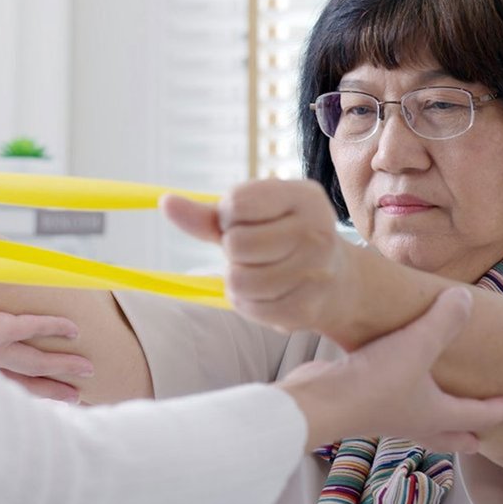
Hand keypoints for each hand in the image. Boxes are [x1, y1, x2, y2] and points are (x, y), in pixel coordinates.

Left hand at [161, 179, 355, 333]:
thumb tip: (165, 203)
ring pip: (239, 280)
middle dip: (234, 251)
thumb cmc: (283, 240)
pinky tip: (265, 294)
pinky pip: (249, 308)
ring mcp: (315, 271)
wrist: (337, 281)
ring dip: (237, 280)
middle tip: (255, 252)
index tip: (247, 222)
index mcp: (303, 196)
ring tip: (258, 273)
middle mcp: (315, 230)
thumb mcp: (252, 219)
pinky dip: (246, 303)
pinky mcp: (307, 307)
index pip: (236, 203)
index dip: (229, 217)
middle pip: (235, 245)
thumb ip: (208, 214)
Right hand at [276, 287, 502, 452]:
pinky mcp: (362, 406)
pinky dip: (400, 402)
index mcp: (436, 414)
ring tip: (436, 414)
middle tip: (477, 440)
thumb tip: (465, 299)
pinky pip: (391, 406)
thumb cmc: (375, 383)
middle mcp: (414, 421)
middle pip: (446, 435)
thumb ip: (443, 322)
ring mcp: (387, 417)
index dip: (499, 410)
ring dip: (431, 424)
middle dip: (464, 436)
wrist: (322, 403)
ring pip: (418, 425)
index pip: (476, 414)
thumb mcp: (417, 345)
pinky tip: (393, 385)